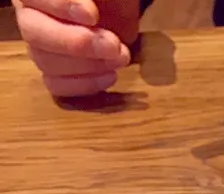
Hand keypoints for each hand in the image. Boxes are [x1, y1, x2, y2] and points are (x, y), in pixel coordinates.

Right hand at [12, 0, 131, 96]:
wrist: (120, 11)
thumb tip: (88, 10)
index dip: (60, 5)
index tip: (92, 15)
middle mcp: (30, 15)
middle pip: (33, 33)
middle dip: (76, 43)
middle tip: (113, 45)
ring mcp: (40, 46)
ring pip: (45, 62)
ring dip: (87, 65)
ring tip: (121, 57)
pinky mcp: (54, 73)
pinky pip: (57, 85)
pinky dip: (84, 85)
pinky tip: (110, 75)